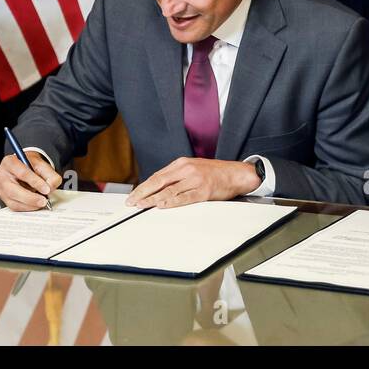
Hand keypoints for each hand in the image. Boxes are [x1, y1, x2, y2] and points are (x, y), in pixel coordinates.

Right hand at [0, 151, 61, 210]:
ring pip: (13, 201)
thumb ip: (50, 175)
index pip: (22, 173)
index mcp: (9, 162)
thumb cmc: (31, 165)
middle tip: (44, 201)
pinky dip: (26, 207)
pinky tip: (34, 205)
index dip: (35, 182)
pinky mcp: (2, 197)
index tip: (46, 189)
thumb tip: (50, 188)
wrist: (24, 167)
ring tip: (41, 203)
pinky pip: (14, 206)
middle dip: (31, 198)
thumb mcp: (43, 165)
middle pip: (13, 190)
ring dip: (29, 204)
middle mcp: (1, 175)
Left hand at [125, 158, 259, 208]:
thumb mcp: (193, 168)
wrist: (237, 173)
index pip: (157, 176)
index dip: (143, 186)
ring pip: (169, 190)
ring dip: (153, 199)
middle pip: (159, 181)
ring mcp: (195, 179)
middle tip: (132, 202)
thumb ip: (177, 176)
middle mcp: (187, 169)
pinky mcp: (204, 190)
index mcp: (182, 163)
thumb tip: (158, 189)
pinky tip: (162, 205)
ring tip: (142, 205)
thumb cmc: (216, 173)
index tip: (133, 195)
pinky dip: (171, 202)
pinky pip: (184, 197)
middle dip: (143, 192)